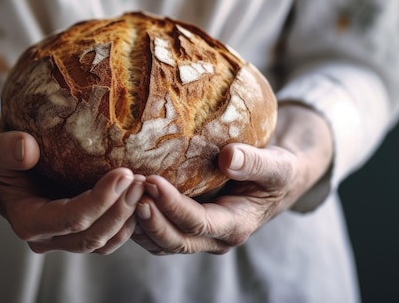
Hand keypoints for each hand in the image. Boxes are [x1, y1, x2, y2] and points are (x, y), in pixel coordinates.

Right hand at [0, 101, 144, 254]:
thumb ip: (5, 149)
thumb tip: (27, 148)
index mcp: (27, 221)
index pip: (71, 219)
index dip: (101, 199)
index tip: (124, 172)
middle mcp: (48, 235)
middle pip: (93, 236)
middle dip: (123, 210)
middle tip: (145, 179)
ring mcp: (65, 234)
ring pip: (105, 240)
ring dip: (130, 217)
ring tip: (149, 185)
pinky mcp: (79, 225)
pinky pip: (108, 232)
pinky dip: (128, 218)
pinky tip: (142, 193)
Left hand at [131, 103, 332, 254]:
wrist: (276, 180)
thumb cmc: (278, 170)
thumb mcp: (275, 164)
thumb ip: (254, 162)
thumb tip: (228, 156)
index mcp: (236, 225)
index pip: (197, 223)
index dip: (172, 206)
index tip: (151, 180)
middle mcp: (214, 238)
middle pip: (173, 240)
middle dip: (148, 218)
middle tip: (129, 189)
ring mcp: (198, 236)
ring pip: (160, 242)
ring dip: (138, 223)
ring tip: (120, 193)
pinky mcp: (185, 227)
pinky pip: (156, 233)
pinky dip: (138, 221)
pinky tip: (124, 198)